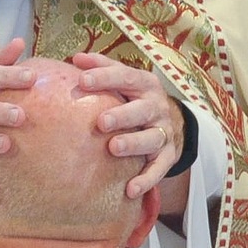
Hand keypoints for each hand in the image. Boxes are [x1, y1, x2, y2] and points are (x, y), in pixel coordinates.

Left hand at [70, 52, 184, 198]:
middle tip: (101, 122)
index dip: (105, 78)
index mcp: (144, 84)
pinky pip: (159, 169)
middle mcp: (156, 107)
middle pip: (142, 110)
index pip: (126, 77)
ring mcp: (164, 131)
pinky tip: (130, 190)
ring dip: (134, 144)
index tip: (82, 80)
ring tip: (113, 148)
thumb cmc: (134, 97)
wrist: (171, 120)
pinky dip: (147, 180)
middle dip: (123, 115)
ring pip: (152, 138)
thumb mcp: (123, 79)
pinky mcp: (167, 155)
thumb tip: (76, 58)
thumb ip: (102, 68)